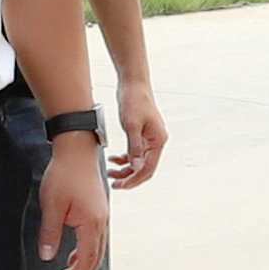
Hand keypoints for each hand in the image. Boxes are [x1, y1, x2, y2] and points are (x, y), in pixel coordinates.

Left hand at [37, 139, 110, 269]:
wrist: (77, 150)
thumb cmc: (64, 175)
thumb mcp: (51, 205)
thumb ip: (50, 233)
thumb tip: (48, 257)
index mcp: (91, 223)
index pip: (85, 260)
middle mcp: (101, 223)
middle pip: (94, 259)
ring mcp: (101, 217)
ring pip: (95, 250)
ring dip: (81, 265)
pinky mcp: (97, 211)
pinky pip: (93, 238)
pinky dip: (84, 251)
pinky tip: (71, 256)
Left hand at [105, 75, 172, 190]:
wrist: (133, 83)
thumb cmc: (134, 100)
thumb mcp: (131, 125)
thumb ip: (135, 147)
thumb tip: (137, 167)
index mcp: (158, 140)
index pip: (148, 168)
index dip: (135, 179)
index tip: (121, 186)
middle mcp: (156, 141)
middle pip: (145, 168)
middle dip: (129, 178)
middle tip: (114, 184)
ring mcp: (150, 139)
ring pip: (139, 162)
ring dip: (125, 169)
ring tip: (110, 172)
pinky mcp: (142, 135)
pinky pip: (135, 153)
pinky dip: (125, 158)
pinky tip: (114, 158)